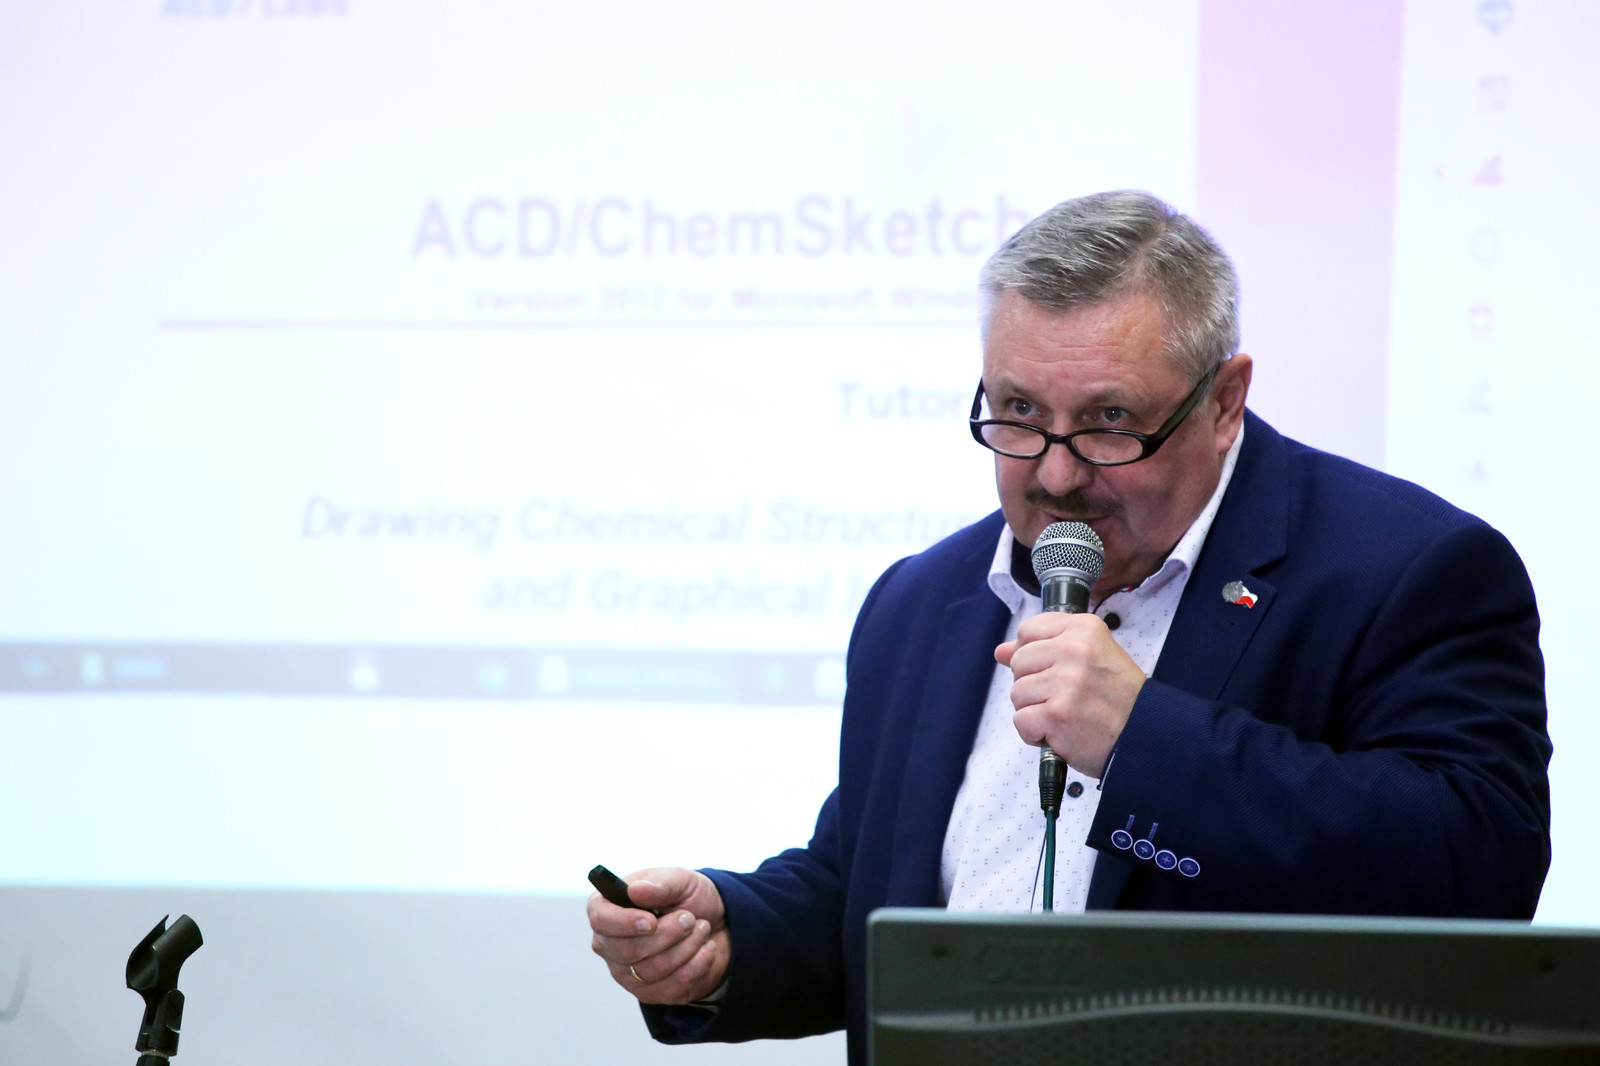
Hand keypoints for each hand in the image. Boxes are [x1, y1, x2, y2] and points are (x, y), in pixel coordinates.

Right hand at [588, 866, 729, 1004]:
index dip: (624, 923)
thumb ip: (659, 884)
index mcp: (608, 907)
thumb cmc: (687, 897)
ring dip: (686, 946)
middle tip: (689, 918)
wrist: (715, 924)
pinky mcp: (649, 992)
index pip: (600, 920)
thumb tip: (634, 890)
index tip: (651, 921)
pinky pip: (672, 986)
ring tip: (702, 927)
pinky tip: (706, 948)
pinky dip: (697, 964)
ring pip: (652, 970)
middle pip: (627, 951)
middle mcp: (610, 943)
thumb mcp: (680, 880)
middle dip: (667, 934)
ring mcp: (626, 972)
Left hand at [996, 612, 1145, 777]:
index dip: (1032, 654)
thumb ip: (1045, 648)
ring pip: (1017, 693)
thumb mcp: (1091, 658)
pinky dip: (1035, 733)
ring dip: (1035, 710)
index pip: (1028, 630)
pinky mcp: (1057, 714)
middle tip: (1063, 697)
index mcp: (1084, 629)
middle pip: (1018, 662)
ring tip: (1065, 715)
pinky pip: (1021, 720)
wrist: (1148, 736)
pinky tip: (1059, 732)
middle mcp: (1075, 650)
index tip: (1051, 669)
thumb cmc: (1120, 699)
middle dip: (1033, 684)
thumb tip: (1001, 651)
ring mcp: (1066, 682)